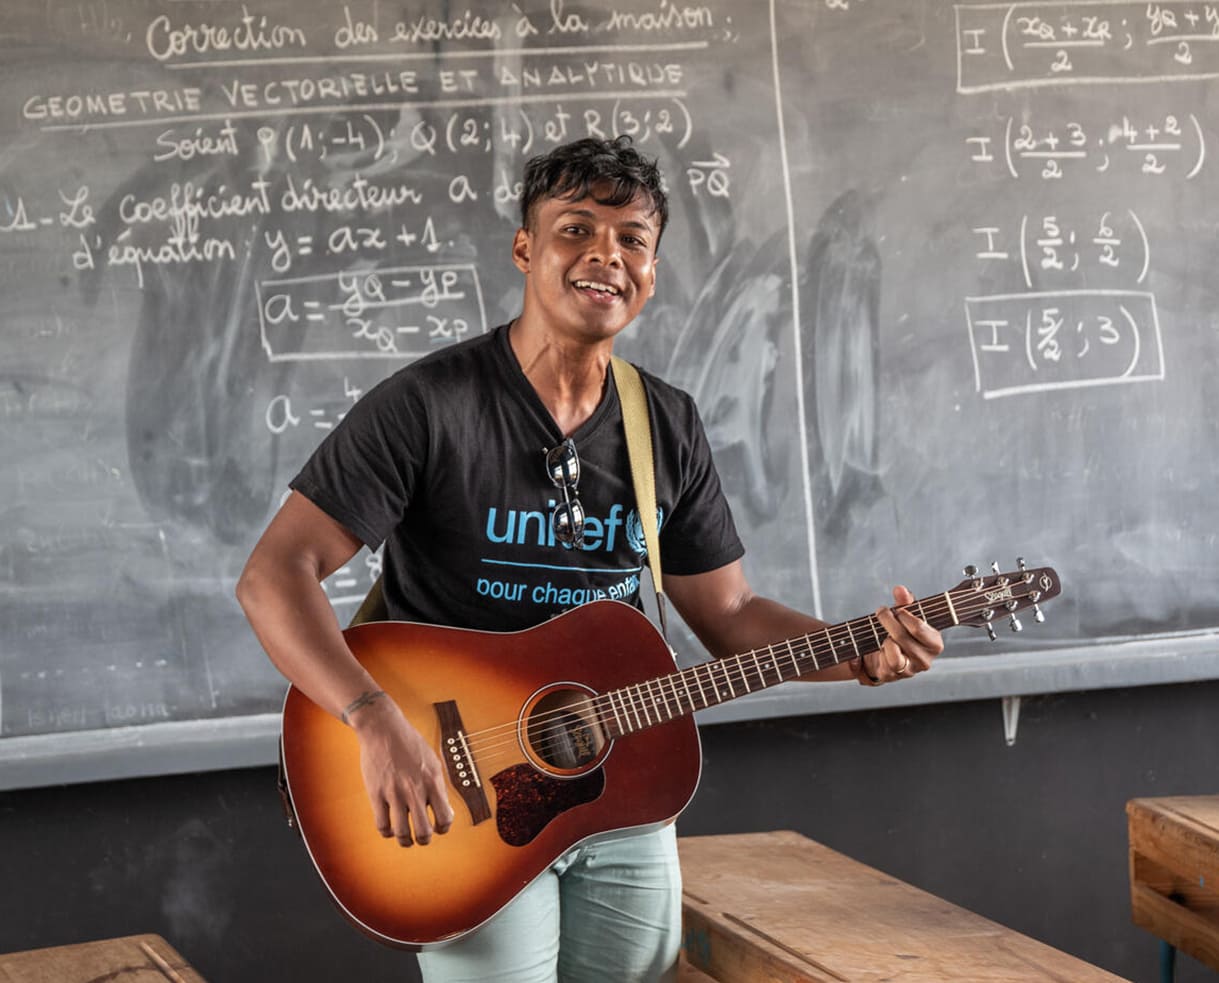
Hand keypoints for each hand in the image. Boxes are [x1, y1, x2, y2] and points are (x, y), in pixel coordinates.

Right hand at [350, 696, 454, 845]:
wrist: (383, 729)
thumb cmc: (410, 744)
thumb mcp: (433, 762)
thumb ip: (439, 788)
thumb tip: (445, 813)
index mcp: (433, 780)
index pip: (445, 817)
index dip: (443, 828)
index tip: (439, 827)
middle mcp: (415, 788)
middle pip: (424, 831)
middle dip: (425, 839)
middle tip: (422, 838)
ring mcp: (394, 792)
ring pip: (402, 832)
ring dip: (406, 841)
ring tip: (406, 839)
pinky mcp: (376, 793)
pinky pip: (382, 824)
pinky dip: (387, 832)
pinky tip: (390, 828)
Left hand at [856, 585, 943, 685]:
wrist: (885, 655)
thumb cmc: (901, 633)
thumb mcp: (905, 616)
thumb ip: (905, 602)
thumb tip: (900, 589)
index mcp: (934, 643)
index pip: (919, 628)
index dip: (904, 616)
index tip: (898, 609)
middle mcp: (925, 659)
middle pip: (901, 636)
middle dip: (888, 620)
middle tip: (881, 612)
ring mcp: (909, 670)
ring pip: (893, 651)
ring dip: (883, 637)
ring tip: (881, 631)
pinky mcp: (892, 676)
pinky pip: (883, 662)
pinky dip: (879, 651)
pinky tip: (879, 646)